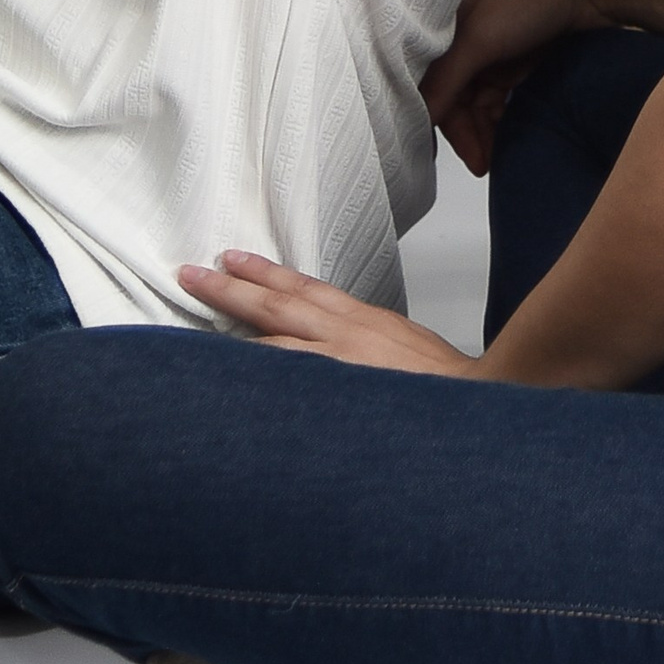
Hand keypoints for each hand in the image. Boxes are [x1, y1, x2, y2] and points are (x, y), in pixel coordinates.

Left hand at [178, 251, 478, 374]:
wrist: (473, 405)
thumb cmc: (440, 383)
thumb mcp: (399, 341)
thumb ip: (361, 337)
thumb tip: (334, 341)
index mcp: (358, 320)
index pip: (300, 288)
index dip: (262, 272)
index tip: (230, 258)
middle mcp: (341, 340)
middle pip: (274, 308)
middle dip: (229, 289)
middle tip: (190, 274)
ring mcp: (334, 373)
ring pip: (270, 351)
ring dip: (230, 341)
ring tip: (191, 333)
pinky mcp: (334, 404)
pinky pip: (284, 392)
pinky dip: (256, 387)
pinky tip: (226, 388)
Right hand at [420, 0, 606, 174]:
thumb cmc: (527, 0)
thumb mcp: (479, 39)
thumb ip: (446, 80)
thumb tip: (419, 120)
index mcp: (445, 28)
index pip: (429, 84)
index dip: (437, 120)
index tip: (448, 155)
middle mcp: (465, 41)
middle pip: (455, 98)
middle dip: (466, 132)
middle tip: (483, 165)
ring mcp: (495, 52)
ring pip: (478, 103)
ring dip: (484, 130)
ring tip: (496, 157)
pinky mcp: (521, 62)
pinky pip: (501, 99)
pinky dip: (501, 119)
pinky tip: (508, 135)